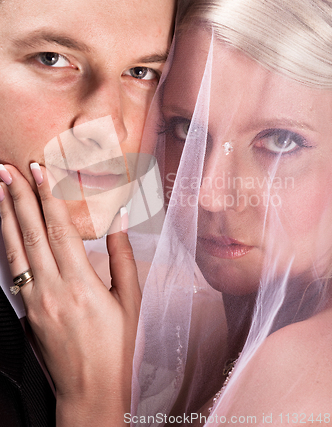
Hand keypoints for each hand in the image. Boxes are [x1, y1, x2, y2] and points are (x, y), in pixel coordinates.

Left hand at [0, 163, 140, 425]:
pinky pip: (13, 270)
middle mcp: (51, 289)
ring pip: (15, 250)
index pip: (60, 228)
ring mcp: (33, 301)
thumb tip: (121, 219)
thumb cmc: (115, 346)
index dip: (49, 196)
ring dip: (5, 216)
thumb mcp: (128, 300)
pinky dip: (7, 244)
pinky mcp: (25, 312)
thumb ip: (122, 256)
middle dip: (20, 197)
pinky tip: (4, 228)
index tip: (41, 170)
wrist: (88, 391)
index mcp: (81, 283)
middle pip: (31, 233)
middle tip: (9, 169)